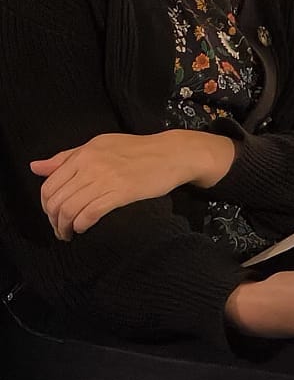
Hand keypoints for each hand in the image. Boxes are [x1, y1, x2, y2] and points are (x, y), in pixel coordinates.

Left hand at [32, 131, 235, 240]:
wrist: (172, 154)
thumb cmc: (138, 150)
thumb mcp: (99, 146)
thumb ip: (66, 157)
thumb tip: (35, 167)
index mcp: (83, 154)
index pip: (49, 185)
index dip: (46, 206)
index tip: (53, 215)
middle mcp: (90, 165)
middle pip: (56, 201)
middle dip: (53, 221)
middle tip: (61, 229)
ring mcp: (106, 179)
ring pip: (70, 209)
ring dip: (65, 227)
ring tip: (70, 234)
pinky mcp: (121, 192)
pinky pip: (90, 213)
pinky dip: (81, 225)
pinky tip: (84, 229)